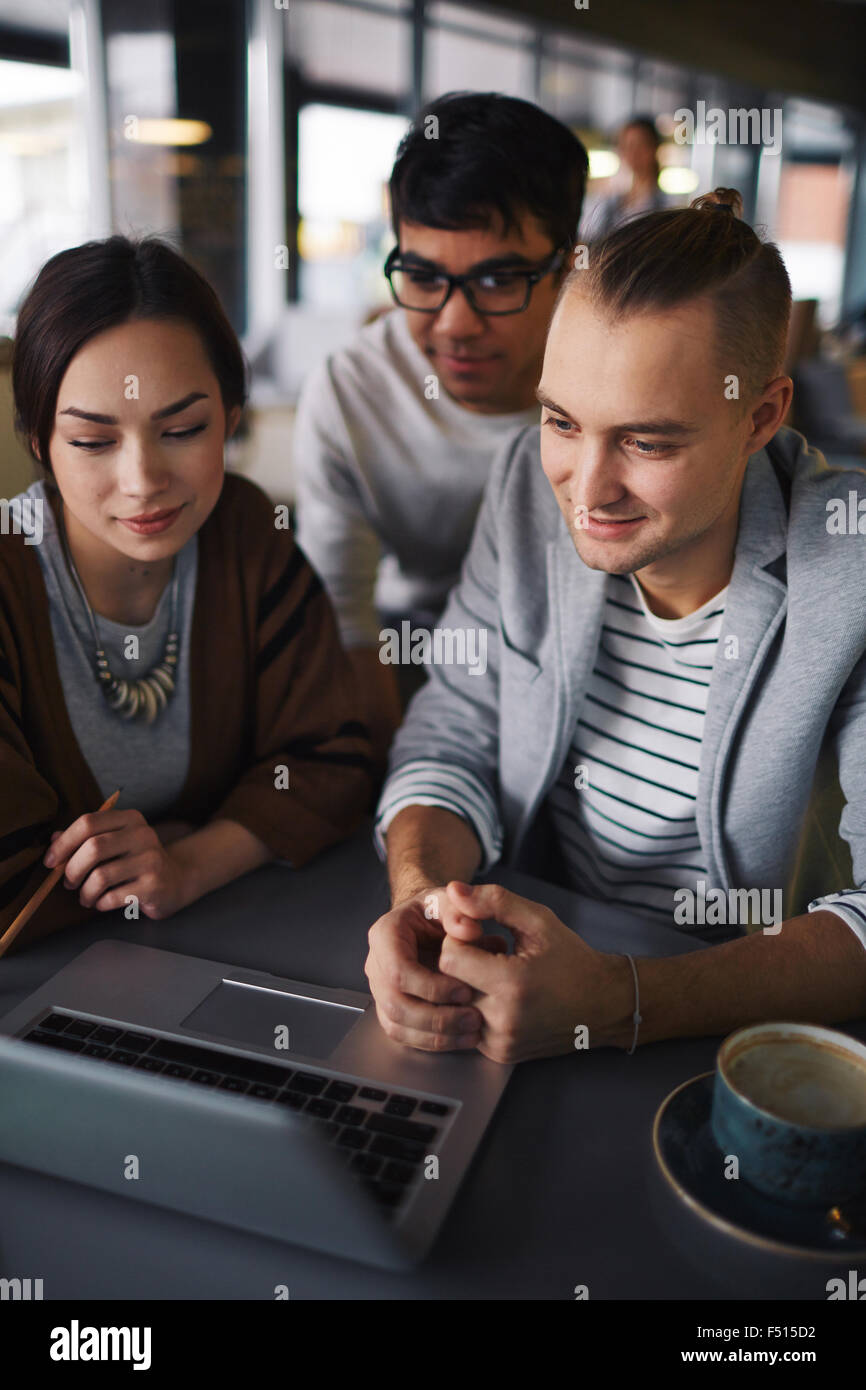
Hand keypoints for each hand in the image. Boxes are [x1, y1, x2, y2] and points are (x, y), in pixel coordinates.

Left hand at [44, 807, 188, 919]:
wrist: (175, 880)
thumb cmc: (136, 862)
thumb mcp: (114, 844)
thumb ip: (85, 839)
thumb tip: (54, 840)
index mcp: (130, 819)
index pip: (88, 823)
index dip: (63, 843)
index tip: (51, 861)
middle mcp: (143, 835)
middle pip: (93, 848)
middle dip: (72, 870)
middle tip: (69, 883)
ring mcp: (151, 860)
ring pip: (100, 876)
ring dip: (85, 892)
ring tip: (86, 897)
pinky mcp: (154, 885)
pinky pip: (112, 897)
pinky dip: (100, 903)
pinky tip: (102, 902)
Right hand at [365, 886, 507, 1051]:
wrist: (426, 921)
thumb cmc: (436, 910)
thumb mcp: (449, 901)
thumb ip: (460, 911)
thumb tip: (469, 931)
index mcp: (385, 935)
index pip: (398, 970)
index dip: (432, 987)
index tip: (465, 990)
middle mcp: (377, 964)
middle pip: (395, 1004)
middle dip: (437, 1018)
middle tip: (473, 1018)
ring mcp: (380, 989)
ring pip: (397, 1025)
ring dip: (436, 1036)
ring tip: (471, 1033)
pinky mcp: (390, 1008)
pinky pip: (402, 1034)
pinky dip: (432, 1042)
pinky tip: (461, 1038)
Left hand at [437, 881, 633, 1062]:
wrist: (603, 1006)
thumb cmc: (571, 959)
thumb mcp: (538, 920)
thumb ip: (493, 901)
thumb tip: (453, 890)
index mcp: (512, 984)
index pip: (449, 957)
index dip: (460, 940)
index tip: (482, 937)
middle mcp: (502, 1020)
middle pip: (448, 983)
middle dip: (462, 964)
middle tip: (490, 956)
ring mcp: (500, 1042)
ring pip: (455, 1005)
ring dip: (466, 987)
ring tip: (497, 976)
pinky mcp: (499, 1055)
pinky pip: (467, 1024)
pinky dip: (477, 1008)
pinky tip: (501, 997)